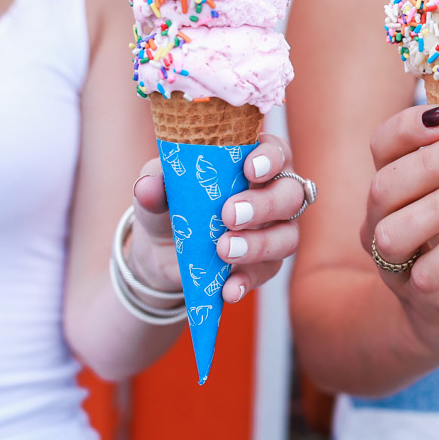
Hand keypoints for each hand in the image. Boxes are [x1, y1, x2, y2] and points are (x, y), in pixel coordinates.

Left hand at [129, 134, 302, 303]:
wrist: (162, 251)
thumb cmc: (171, 203)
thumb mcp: (156, 190)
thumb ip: (154, 184)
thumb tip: (148, 187)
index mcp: (252, 162)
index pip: (276, 152)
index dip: (270, 158)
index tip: (249, 168)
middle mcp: (273, 193)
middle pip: (290, 194)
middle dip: (264, 204)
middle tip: (230, 215)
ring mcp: (274, 230)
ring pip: (286, 236)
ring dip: (259, 244)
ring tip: (224, 250)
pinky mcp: (265, 264)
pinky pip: (267, 272)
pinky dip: (247, 280)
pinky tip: (228, 288)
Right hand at [362, 104, 438, 353]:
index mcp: (397, 187)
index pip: (383, 146)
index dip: (408, 128)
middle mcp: (382, 223)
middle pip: (383, 186)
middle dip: (428, 164)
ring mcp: (395, 267)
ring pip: (392, 233)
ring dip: (437, 206)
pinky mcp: (419, 303)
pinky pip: (426, 276)